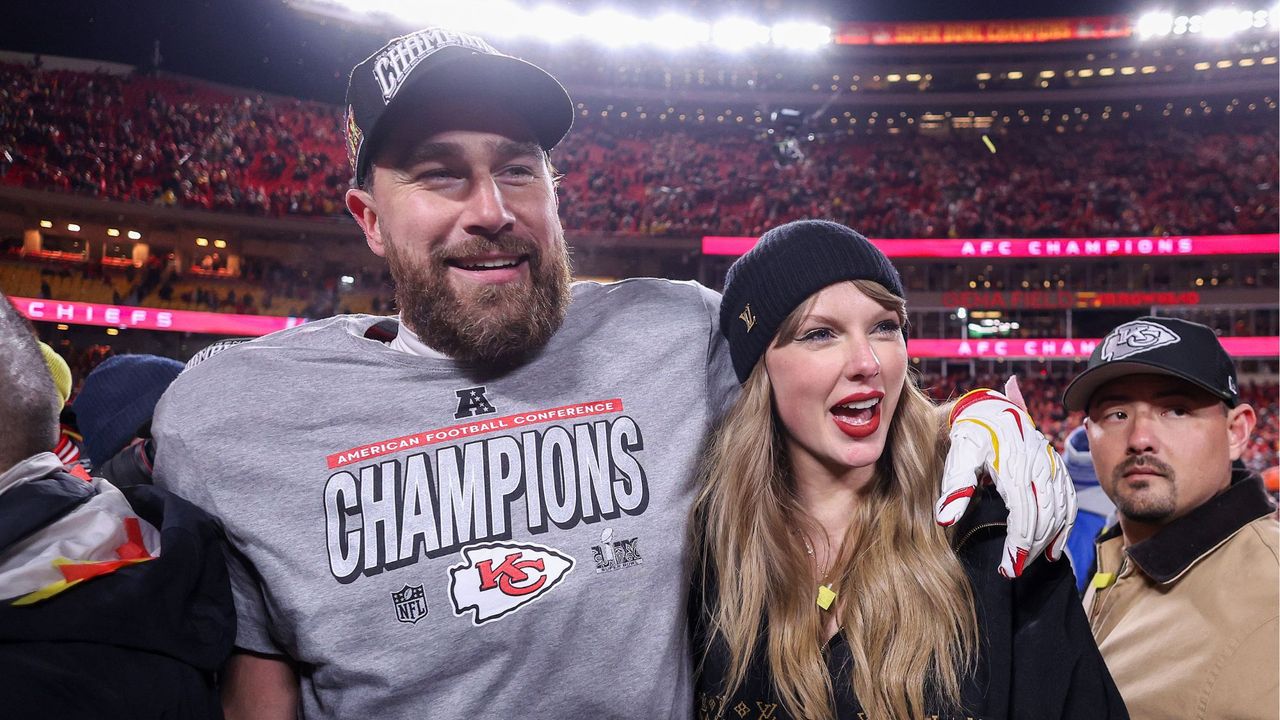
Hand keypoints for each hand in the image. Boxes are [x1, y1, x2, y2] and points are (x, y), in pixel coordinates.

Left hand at [935, 376, 1075, 577]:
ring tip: (1031, 563)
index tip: (1008, 569)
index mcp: (1015, 466)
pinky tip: (1054, 548)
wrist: (990, 407)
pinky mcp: (1057, 467)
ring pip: (1060, 511)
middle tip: (1013, 571)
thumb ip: (955, 487)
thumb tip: (945, 520)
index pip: (1024, 515)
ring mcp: (1052, 466)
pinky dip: (1066, 526)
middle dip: (1030, 549)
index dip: (1018, 546)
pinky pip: (1069, 500)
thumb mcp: (958, 455)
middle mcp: (1039, 467)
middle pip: (1044, 518)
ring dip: (1048, 541)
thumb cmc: (971, 433)